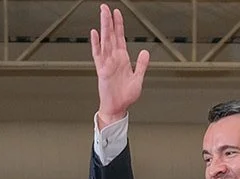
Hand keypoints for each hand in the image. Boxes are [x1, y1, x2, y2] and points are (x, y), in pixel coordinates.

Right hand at [91, 4, 148, 125]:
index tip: (117, 13)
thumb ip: (141, 65)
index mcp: (122, 59)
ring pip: (105, 40)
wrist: (117, 108)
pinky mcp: (102, 70)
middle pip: (111, 35)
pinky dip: (96, 44)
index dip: (119, 25)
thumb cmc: (125, 96)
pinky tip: (94, 34)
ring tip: (102, 15)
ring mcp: (107, 62)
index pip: (120, 37)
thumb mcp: (138, 78)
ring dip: (104, 27)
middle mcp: (113, 58)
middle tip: (105, 8)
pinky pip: (98, 54)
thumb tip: (145, 52)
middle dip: (109, 20)